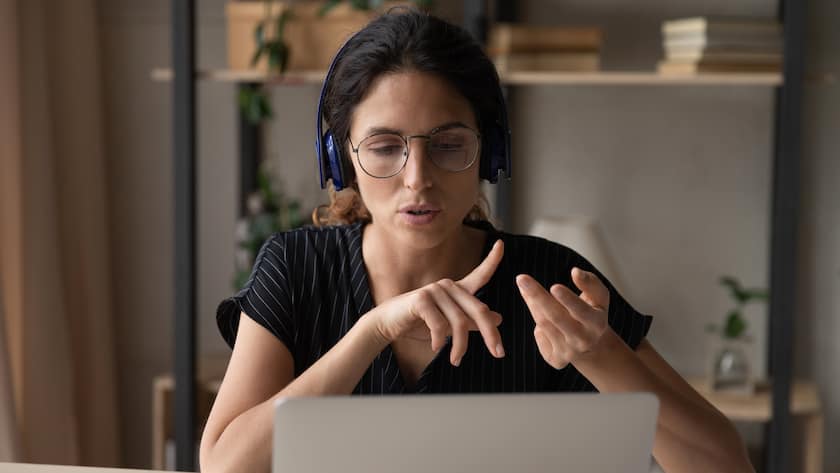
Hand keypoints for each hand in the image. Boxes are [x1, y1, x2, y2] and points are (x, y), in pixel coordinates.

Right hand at [372, 240, 505, 365]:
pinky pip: (440, 325)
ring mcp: (435, 290)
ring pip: (459, 323)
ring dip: (460, 346)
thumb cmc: (418, 323)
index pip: (479, 274)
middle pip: (479, 310)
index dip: (492, 259)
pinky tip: (436, 347)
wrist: (387, 324)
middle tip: (498, 354)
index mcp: (456, 290)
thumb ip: (472, 321)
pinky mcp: (421, 299)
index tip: (501, 243)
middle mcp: (448, 286)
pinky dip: (440, 340)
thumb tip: (499, 318)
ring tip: (456, 360)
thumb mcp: (449, 324)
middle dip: (491, 334)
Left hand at [516, 267, 609, 369]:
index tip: (554, 286)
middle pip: (556, 317)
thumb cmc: (593, 313)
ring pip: (544, 324)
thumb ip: (590, 282)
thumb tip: (575, 272)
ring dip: (533, 303)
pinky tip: (542, 315)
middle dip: (538, 297)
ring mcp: (568, 352)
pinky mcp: (556, 360)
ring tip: (524, 285)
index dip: (568, 299)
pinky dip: (538, 322)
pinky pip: (540, 336)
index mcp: (597, 323)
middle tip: (522, 279)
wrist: (592, 345)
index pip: (581, 310)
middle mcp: (583, 340)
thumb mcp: (599, 296)